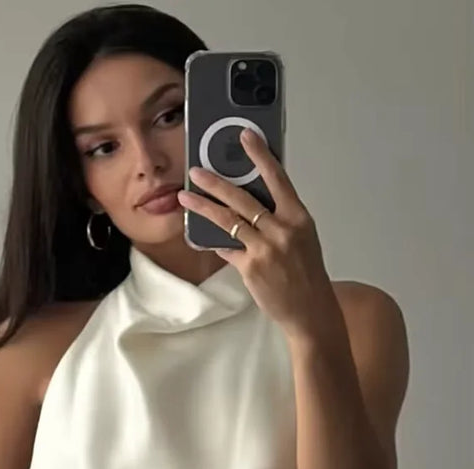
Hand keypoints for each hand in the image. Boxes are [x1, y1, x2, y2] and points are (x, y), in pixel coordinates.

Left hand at [177, 128, 337, 333]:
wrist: (309, 307)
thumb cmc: (305, 272)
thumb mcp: (301, 237)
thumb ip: (279, 218)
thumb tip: (250, 202)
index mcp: (298, 216)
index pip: (277, 177)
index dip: (260, 155)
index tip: (246, 135)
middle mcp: (282, 229)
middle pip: (243, 198)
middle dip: (216, 182)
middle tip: (196, 171)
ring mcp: (265, 249)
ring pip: (228, 221)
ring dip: (203, 207)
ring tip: (185, 197)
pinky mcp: (250, 267)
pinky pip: (227, 249)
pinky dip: (214, 242)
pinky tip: (201, 236)